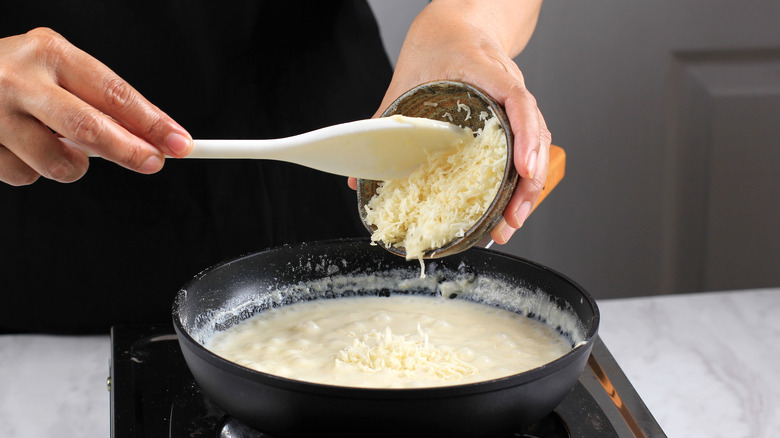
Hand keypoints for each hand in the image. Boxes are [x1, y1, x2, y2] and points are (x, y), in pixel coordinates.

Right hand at [0, 27, 191, 185]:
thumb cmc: (17, 76)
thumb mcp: (59, 72)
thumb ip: (100, 103)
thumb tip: (150, 140)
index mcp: (49, 53)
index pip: (113, 92)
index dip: (152, 122)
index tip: (179, 142)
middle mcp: (19, 79)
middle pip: (89, 126)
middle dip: (129, 151)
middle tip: (152, 163)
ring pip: (58, 162)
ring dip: (74, 166)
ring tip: (61, 147)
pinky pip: (24, 176)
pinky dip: (33, 170)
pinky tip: (21, 147)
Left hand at [350, 0, 549, 243]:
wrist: (457, 26)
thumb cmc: (435, 45)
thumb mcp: (405, 79)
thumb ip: (383, 123)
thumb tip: (360, 178)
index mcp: (484, 70)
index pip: (517, 100)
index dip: (525, 135)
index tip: (522, 168)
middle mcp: (509, 85)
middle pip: (535, 132)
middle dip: (529, 180)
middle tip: (513, 216)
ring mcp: (516, 101)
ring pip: (537, 143)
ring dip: (529, 187)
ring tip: (513, 221)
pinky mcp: (514, 117)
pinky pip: (529, 146)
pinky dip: (523, 178)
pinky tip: (511, 205)